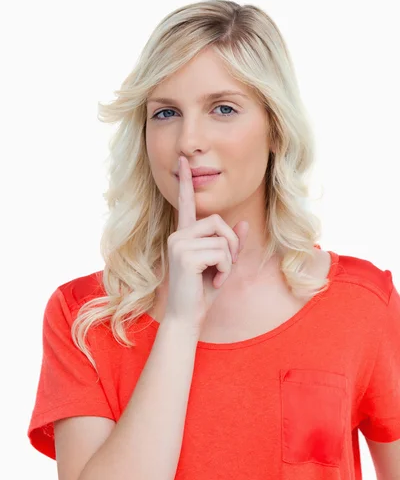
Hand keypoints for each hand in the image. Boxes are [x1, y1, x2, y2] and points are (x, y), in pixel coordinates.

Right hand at [163, 155, 248, 333]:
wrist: (187, 317)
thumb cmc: (202, 292)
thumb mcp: (223, 265)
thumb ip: (232, 245)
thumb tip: (245, 223)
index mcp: (184, 235)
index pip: (186, 204)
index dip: (186, 183)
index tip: (182, 162)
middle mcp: (178, 235)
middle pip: (218, 220)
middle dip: (231, 243)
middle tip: (224, 266)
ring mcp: (179, 243)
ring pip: (222, 238)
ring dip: (228, 260)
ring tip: (216, 275)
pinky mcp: (185, 255)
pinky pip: (221, 252)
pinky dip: (225, 268)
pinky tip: (213, 280)